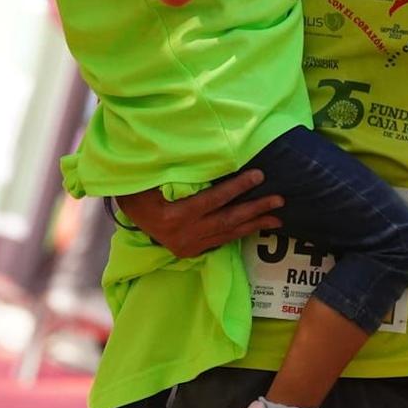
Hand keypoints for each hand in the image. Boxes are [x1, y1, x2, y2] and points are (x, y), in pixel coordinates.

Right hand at [111, 169, 281, 257]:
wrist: (128, 212)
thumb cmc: (142, 188)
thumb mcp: (155, 177)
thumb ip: (182, 171)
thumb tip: (211, 155)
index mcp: (174, 216)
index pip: (213, 200)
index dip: (237, 187)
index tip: (259, 175)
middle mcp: (184, 235)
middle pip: (227, 220)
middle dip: (255, 209)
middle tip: (280, 199)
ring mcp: (188, 247)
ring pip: (227, 234)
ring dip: (253, 224)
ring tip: (277, 217)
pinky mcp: (191, 252)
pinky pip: (221, 241)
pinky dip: (239, 232)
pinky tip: (256, 226)